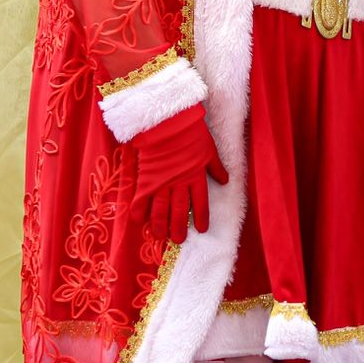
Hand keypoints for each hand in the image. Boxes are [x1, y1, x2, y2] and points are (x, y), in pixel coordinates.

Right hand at [128, 106, 228, 242]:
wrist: (167, 122)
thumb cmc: (191, 133)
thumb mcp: (209, 149)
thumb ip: (216, 167)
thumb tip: (226, 181)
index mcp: (196, 177)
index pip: (200, 204)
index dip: (201, 218)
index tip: (201, 230)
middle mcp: (179, 184)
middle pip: (179, 211)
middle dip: (179, 227)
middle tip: (178, 240)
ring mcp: (161, 183)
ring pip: (160, 210)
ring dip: (160, 225)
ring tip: (159, 235)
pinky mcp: (146, 179)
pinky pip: (141, 199)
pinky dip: (138, 210)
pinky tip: (137, 221)